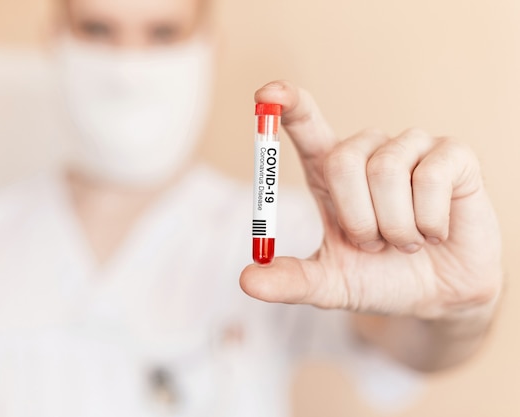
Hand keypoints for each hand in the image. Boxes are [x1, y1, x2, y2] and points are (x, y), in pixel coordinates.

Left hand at [240, 81, 502, 320]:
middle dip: (357, 220)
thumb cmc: (379, 278)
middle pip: (342, 159)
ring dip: (395, 227)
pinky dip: (429, 222)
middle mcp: (369, 151)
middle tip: (376, 246)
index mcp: (331, 172)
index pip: (306, 124)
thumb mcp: (329, 285)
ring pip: (387, 171)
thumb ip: (291, 280)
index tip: (268, 93)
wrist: (437, 296)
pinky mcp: (454, 154)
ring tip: (406, 241)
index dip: (289, 105)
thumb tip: (248, 280)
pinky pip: (432, 177)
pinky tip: (436, 232)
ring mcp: (412, 148)